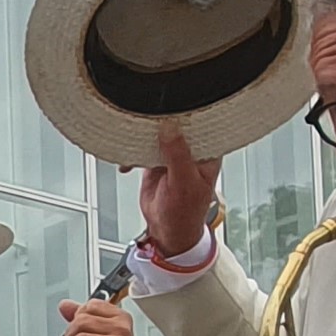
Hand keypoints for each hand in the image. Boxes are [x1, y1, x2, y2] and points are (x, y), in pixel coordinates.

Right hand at [138, 127, 218, 269]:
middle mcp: (192, 150)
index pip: (201, 125)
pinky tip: (128, 162)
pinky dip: (132, 152)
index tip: (171, 103)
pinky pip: (143, 147)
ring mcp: (173, 153)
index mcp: (208, 152)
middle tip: (146, 114)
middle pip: (177, 125)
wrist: (166, 231)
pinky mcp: (155, 159)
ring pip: (159, 134)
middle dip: (161, 120)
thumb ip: (178, 155)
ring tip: (132, 137)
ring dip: (143, 136)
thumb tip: (170, 129)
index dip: (188, 113)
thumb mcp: (184, 184)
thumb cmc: (185, 214)